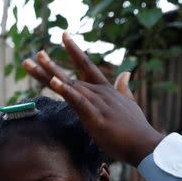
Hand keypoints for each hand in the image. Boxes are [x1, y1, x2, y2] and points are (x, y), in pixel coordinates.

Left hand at [22, 32, 164, 165]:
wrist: (146, 144)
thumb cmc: (136, 128)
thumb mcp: (129, 104)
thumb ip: (124, 88)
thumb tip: (125, 73)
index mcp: (105, 91)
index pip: (87, 66)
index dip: (74, 51)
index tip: (64, 36)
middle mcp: (99, 93)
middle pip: (70, 77)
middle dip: (51, 66)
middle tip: (36, 53)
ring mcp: (97, 104)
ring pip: (70, 85)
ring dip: (50, 73)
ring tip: (36, 61)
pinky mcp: (96, 117)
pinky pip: (78, 101)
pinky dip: (65, 90)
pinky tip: (54, 82)